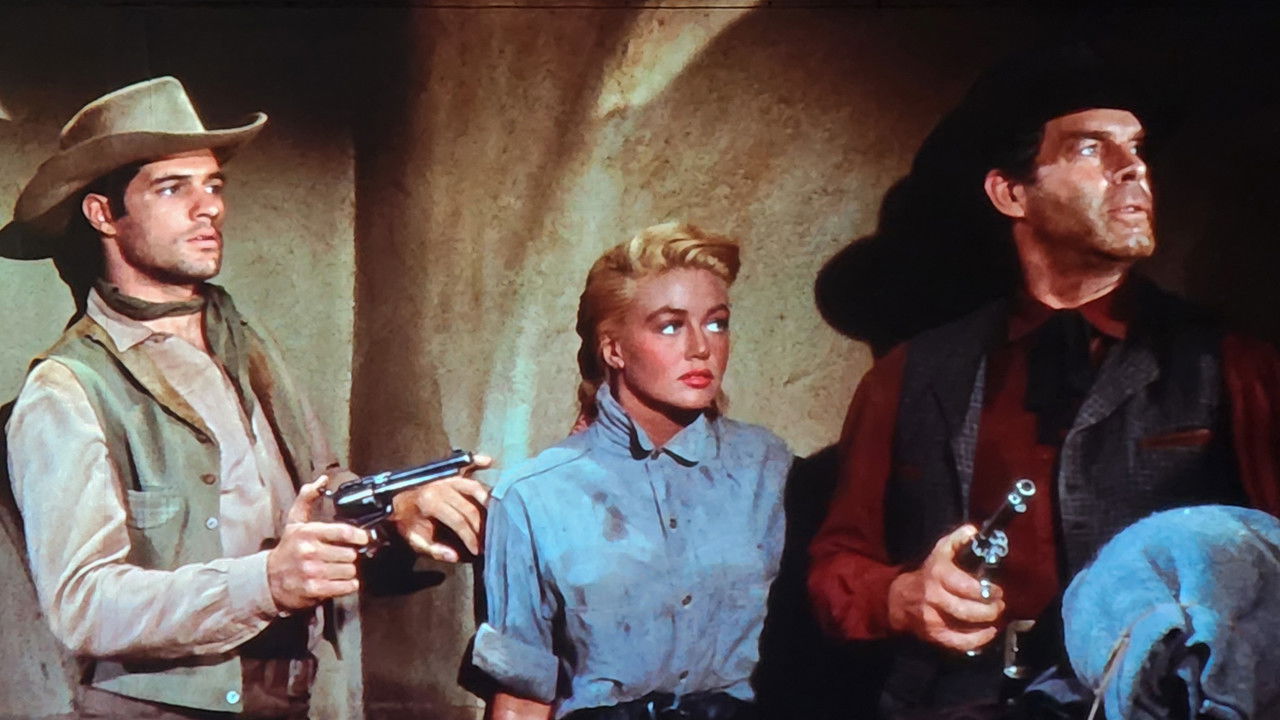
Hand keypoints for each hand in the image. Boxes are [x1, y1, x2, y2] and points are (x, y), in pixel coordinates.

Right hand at [267, 476, 369, 610]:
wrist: (269, 580)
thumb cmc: (288, 549)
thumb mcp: (295, 522)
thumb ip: (308, 498)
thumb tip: (322, 479)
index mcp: (308, 532)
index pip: (342, 531)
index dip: (358, 535)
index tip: (363, 538)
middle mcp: (310, 551)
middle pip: (350, 554)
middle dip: (350, 556)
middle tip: (342, 556)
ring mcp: (312, 571)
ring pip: (349, 570)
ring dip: (348, 571)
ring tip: (338, 569)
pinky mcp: (314, 589)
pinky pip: (344, 587)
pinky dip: (347, 586)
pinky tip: (340, 582)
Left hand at [391, 454, 491, 561]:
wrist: (392, 502)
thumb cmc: (405, 521)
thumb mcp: (414, 540)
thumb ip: (433, 549)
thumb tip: (455, 555)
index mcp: (430, 503)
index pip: (459, 522)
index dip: (470, 537)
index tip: (477, 550)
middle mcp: (440, 487)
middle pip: (469, 508)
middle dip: (480, 527)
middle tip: (487, 540)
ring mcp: (444, 478)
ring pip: (473, 487)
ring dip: (486, 500)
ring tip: (496, 514)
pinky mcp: (446, 473)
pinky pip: (464, 465)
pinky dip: (477, 460)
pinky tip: (489, 461)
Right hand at [887, 524, 1004, 652]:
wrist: (900, 598)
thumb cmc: (927, 573)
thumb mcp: (940, 552)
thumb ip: (957, 540)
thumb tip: (974, 531)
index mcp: (938, 575)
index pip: (966, 586)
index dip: (986, 590)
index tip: (997, 590)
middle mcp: (934, 598)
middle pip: (967, 609)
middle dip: (990, 609)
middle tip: (999, 605)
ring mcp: (933, 618)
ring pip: (964, 627)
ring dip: (985, 624)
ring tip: (995, 617)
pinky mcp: (934, 634)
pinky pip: (959, 643)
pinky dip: (977, 640)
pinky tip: (988, 633)